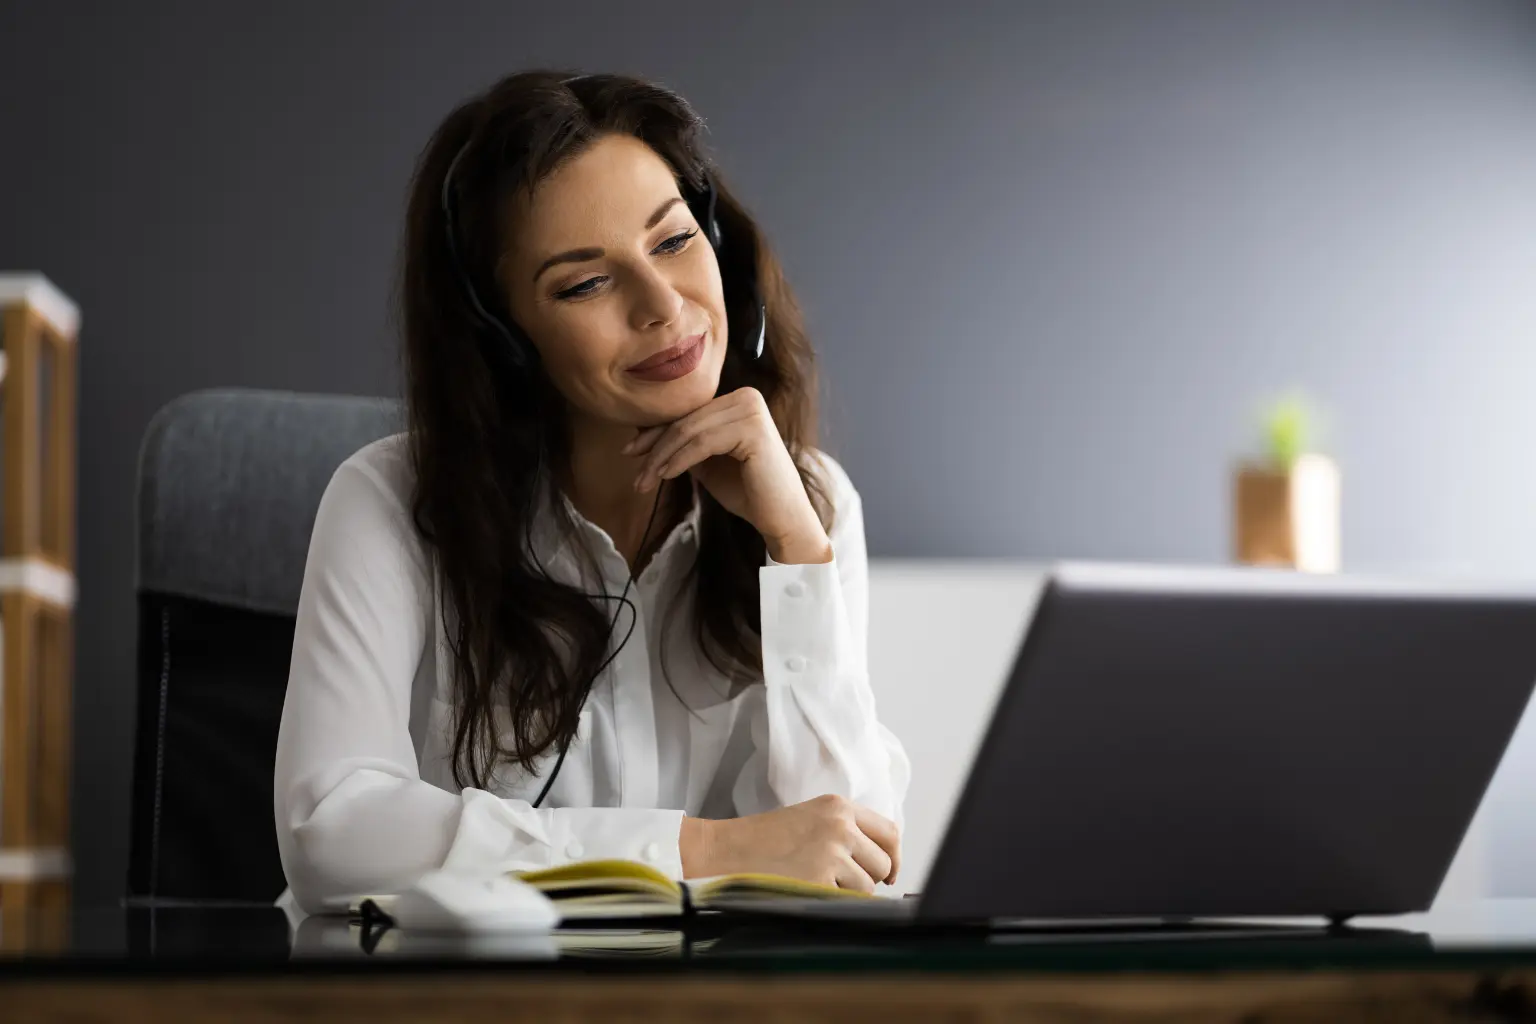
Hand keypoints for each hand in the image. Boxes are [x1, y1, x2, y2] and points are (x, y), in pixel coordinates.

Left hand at [623, 387, 830, 563]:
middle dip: (655, 448)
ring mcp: (751, 410)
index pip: (688, 414)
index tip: (630, 452)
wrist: (780, 518)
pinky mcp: (752, 429)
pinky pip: (702, 443)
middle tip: (635, 473)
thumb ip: (684, 445)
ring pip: (690, 431)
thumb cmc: (747, 491)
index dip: (656, 433)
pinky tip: (664, 476)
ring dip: (662, 458)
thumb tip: (642, 435)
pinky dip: (678, 460)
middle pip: (686, 421)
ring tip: (644, 481)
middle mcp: (747, 397)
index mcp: (738, 399)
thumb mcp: (707, 462)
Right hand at [679, 794, 900, 892]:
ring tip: (816, 882)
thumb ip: (846, 830)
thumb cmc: (764, 838)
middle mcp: (839, 827)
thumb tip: (884, 863)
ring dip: (848, 893)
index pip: (890, 832)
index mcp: (838, 807)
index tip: (890, 872)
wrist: (726, 850)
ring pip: (866, 888)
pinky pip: (845, 903)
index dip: (894, 857)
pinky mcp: (819, 882)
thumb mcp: (810, 818)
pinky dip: (830, 902)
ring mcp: (830, 854)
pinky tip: (806, 890)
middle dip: (869, 879)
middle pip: (883, 863)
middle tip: (843, 881)